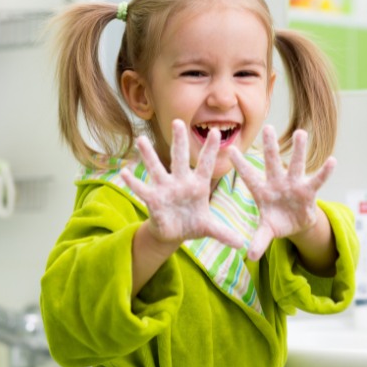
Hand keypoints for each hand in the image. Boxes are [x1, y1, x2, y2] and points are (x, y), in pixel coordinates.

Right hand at [121, 119, 243, 248]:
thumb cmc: (192, 224)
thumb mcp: (209, 228)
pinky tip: (124, 171)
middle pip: (179, 158)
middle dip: (179, 141)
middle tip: (177, 121)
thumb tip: (242, 245)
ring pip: (156, 168)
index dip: (210, 150)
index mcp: (198, 185)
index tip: (215, 132)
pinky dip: (133, 181)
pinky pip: (142, 189)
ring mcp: (165, 189)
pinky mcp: (152, 199)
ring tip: (141, 140)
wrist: (174, 234)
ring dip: (148, 155)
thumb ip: (223, 233)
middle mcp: (180, 182)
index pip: (205, 164)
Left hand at [229, 125, 335, 260]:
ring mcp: (294, 185)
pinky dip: (324, 172)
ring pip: (297, 164)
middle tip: (267, 127)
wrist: (294, 224)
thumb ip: (259, 241)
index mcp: (262, 191)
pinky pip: (317, 180)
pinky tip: (332, 160)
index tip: (229, 149)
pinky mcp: (309, 191)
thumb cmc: (276, 222)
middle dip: (270, 146)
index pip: (248, 176)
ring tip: (301, 133)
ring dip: (299, 150)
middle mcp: (277, 183)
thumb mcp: (266, 232)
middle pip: (272, 162)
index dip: (240, 164)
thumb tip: (249, 257)